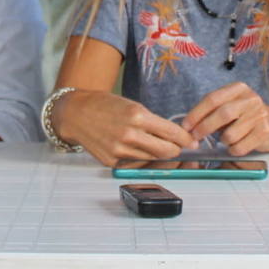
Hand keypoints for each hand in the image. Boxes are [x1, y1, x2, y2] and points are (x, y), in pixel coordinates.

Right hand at [51, 89, 194, 166]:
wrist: (76, 113)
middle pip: (166, 151)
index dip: (185, 139)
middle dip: (176, 150)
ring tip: (160, 147)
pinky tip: (139, 150)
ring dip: (159, 154)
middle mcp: (130, 135)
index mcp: (138, 116)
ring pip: (152, 159)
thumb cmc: (105, 105)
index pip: (172, 133)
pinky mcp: (112, 162)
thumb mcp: (132, 105)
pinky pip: (135, 163)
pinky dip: (141, 158)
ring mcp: (120, 150)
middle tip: (181, 147)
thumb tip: (173, 135)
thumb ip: (152, 121)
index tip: (191, 141)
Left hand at [181, 82, 268, 154]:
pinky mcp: (265, 132)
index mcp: (238, 89)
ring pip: (230, 134)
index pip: (212, 99)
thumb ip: (213, 111)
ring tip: (225, 138)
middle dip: (204, 128)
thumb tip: (189, 125)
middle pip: (222, 114)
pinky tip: (236, 145)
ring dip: (222, 140)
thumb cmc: (246, 115)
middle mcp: (250, 99)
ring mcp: (260, 115)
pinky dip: (233, 149)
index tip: (185, 125)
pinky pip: (240, 147)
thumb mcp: (231, 105)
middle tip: (194, 138)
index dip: (196, 113)